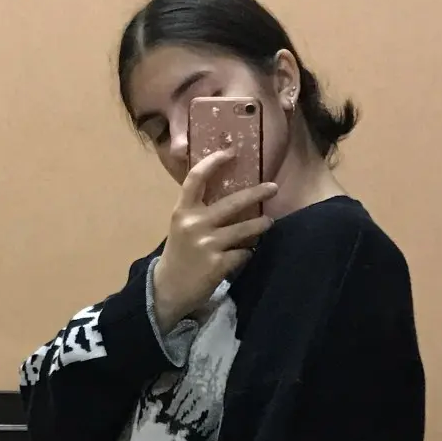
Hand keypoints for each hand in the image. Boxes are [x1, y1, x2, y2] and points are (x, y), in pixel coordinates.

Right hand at [151, 152, 277, 333]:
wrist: (168, 289)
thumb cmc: (179, 253)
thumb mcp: (182, 226)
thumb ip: (198, 209)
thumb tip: (230, 191)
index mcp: (182, 211)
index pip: (196, 178)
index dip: (213, 161)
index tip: (231, 151)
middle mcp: (194, 224)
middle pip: (232, 202)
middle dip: (257, 193)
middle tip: (273, 187)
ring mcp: (207, 245)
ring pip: (245, 229)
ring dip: (261, 224)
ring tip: (269, 222)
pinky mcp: (218, 264)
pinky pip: (243, 252)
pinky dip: (247, 252)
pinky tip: (245, 253)